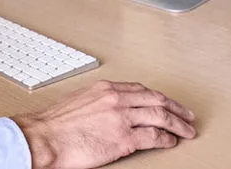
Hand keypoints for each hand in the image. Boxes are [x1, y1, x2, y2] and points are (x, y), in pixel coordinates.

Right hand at [12, 80, 196, 168]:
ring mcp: (122, 118)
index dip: (158, 97)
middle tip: (186, 115)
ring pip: (160, 116)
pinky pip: (153, 136)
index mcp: (106, 89)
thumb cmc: (54, 125)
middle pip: (156, 100)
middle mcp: (117, 99)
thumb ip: (98, 102)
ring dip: (177, 124)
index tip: (166, 102)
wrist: (43, 138)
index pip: (141, 89)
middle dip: (175, 108)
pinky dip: (166, 139)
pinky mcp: (123, 138)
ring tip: (186, 130)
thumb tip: (108, 110)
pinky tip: (171, 141)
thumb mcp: (78, 102)